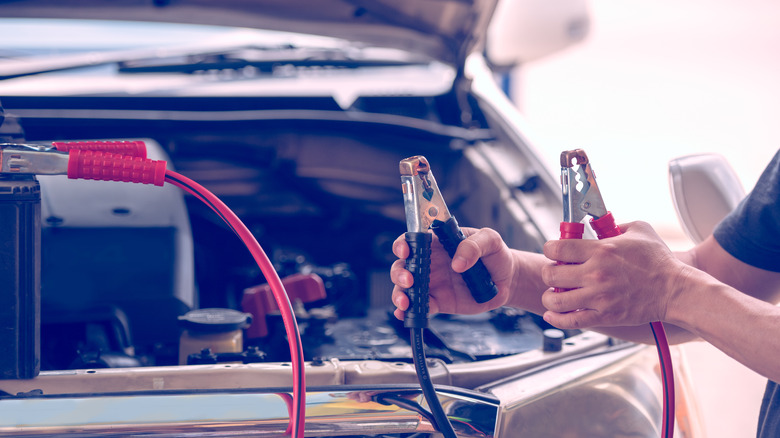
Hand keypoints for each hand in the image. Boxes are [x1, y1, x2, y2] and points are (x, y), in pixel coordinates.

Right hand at [390, 227, 513, 319]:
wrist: (506, 280)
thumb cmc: (495, 255)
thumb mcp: (490, 240)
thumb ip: (473, 246)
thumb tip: (458, 262)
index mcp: (437, 243)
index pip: (413, 240)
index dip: (403, 245)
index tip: (405, 251)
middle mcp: (429, 262)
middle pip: (402, 266)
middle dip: (399, 273)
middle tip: (409, 280)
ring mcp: (431, 283)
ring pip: (405, 288)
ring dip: (400, 294)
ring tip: (406, 301)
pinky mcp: (438, 301)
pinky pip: (420, 306)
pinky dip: (410, 312)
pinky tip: (407, 314)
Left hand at [540, 221, 687, 328]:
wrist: (675, 291)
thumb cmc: (659, 261)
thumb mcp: (640, 230)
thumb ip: (615, 224)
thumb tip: (599, 224)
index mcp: (601, 250)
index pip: (557, 248)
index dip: (550, 248)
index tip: (552, 250)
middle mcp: (596, 274)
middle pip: (551, 273)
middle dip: (549, 271)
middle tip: (554, 272)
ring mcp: (599, 297)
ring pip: (556, 299)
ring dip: (550, 295)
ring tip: (554, 292)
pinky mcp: (605, 316)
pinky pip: (571, 321)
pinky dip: (556, 318)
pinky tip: (553, 313)